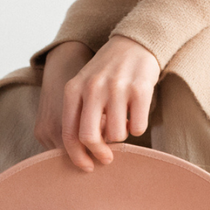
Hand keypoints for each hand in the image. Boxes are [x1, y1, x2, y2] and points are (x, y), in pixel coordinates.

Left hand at [40, 36, 160, 171]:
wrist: (134, 42)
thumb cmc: (107, 72)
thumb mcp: (85, 87)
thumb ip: (79, 115)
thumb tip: (82, 153)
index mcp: (74, 89)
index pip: (69, 133)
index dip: (76, 156)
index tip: (86, 167)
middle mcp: (93, 88)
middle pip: (89, 138)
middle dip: (99, 153)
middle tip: (107, 158)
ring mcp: (116, 88)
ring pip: (116, 134)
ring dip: (121, 136)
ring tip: (123, 122)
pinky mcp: (140, 89)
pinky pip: (138, 127)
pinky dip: (138, 127)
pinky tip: (136, 114)